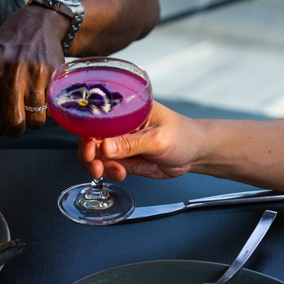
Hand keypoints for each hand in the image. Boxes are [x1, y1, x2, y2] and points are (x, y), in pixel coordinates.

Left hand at [0, 6, 68, 174]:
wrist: (38, 22)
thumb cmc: (7, 51)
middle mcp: (9, 73)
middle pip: (13, 126)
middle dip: (14, 128)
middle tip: (15, 113)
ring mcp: (34, 74)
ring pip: (34, 122)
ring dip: (32, 117)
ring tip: (29, 96)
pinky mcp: (54, 76)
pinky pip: (50, 110)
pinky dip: (46, 107)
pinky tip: (42, 88)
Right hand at [78, 101, 200, 181]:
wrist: (196, 154)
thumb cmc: (183, 136)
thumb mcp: (158, 139)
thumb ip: (131, 144)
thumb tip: (105, 147)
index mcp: (126, 110)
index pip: (97, 119)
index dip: (87, 134)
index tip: (89, 151)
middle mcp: (120, 125)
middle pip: (91, 140)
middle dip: (92, 157)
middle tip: (99, 170)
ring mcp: (121, 142)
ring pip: (99, 157)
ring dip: (108, 168)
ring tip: (123, 172)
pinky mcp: (124, 158)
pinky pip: (112, 167)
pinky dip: (120, 172)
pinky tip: (141, 168)